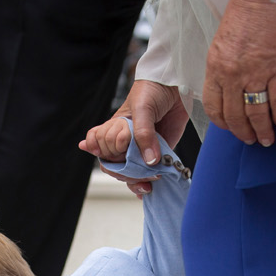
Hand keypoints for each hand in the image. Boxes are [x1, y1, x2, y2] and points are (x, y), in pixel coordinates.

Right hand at [79, 80, 186, 195]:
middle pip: (113, 165)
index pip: (99, 148)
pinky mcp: (157, 154)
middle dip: (123, 170)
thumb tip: (149, 161)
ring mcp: (140, 149)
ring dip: (135, 181)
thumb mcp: (143, 110)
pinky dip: (145, 184)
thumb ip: (143, 135)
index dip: (107, 152)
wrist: (177, 85)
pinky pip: (148, 174)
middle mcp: (124, 141)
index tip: (120, 147)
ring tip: (146, 183)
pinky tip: (147, 190)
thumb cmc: (152, 91)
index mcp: (114, 128)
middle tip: (138, 166)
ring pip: (129, 173)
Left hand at [203, 0, 275, 145]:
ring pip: (257, 113)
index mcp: (216, 67)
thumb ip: (223, 69)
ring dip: (263, 130)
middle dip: (244, 133)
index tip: (231, 129)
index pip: (214, 107)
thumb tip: (230, 92)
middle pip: (236, 116)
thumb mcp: (222, 43)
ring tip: (268, 137)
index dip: (223, 123)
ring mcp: (256, 72)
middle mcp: (233, 73)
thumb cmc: (245, 12)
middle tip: (252, 139)